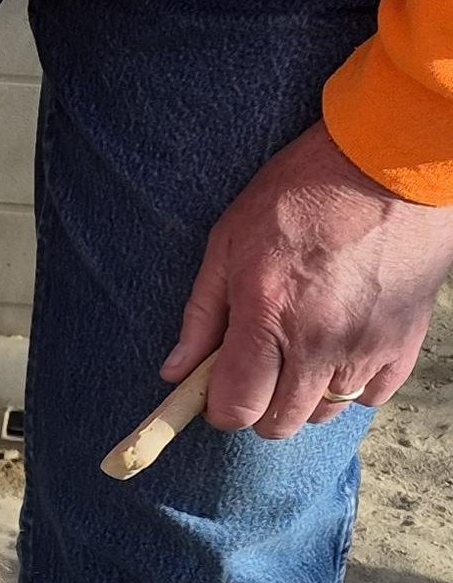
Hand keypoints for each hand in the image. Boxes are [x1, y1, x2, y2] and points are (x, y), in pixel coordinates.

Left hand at [165, 122, 452, 438]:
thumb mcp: (230, 242)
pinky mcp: (407, 338)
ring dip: (304, 395)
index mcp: (268, 315)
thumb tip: (176, 373)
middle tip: (258, 367)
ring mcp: (367, 343)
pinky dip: (353, 384)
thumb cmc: (302, 193)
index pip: (236, 408)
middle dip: (259, 406)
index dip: (220, 407)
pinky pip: (372, 394)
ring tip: (300, 352)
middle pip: (279, 422)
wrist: (389, 159)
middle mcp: (319, 340)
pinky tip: (340, 350)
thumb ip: (202, 316)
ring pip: (324, 412)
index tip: (218, 387)